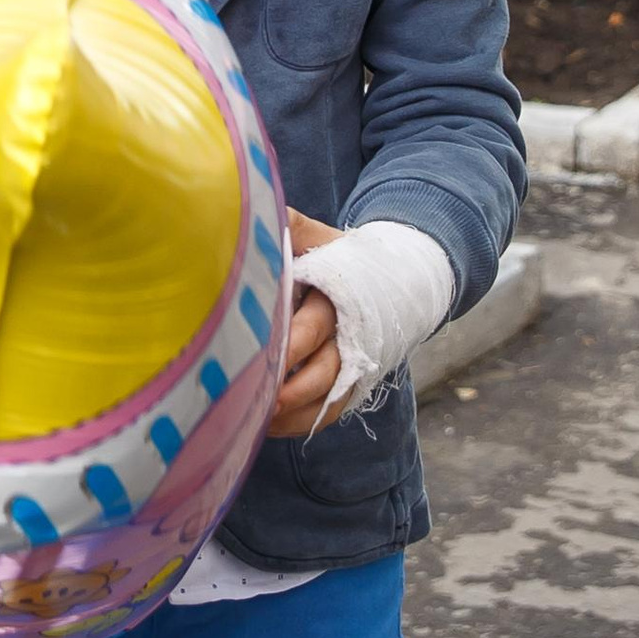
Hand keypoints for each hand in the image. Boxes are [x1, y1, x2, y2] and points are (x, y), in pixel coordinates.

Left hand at [266, 206, 354, 437]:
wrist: (382, 276)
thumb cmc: (328, 252)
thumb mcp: (309, 233)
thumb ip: (285, 223)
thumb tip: (256, 211)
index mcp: (335, 293)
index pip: (315, 323)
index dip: (289, 343)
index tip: (260, 355)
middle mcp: (346, 331)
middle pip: (325, 367)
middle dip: (292, 386)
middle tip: (258, 400)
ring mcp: (349, 360)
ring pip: (329, 396)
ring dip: (295, 411)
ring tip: (258, 419)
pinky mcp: (345, 382)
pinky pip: (327, 412)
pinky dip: (300, 422)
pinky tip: (267, 426)